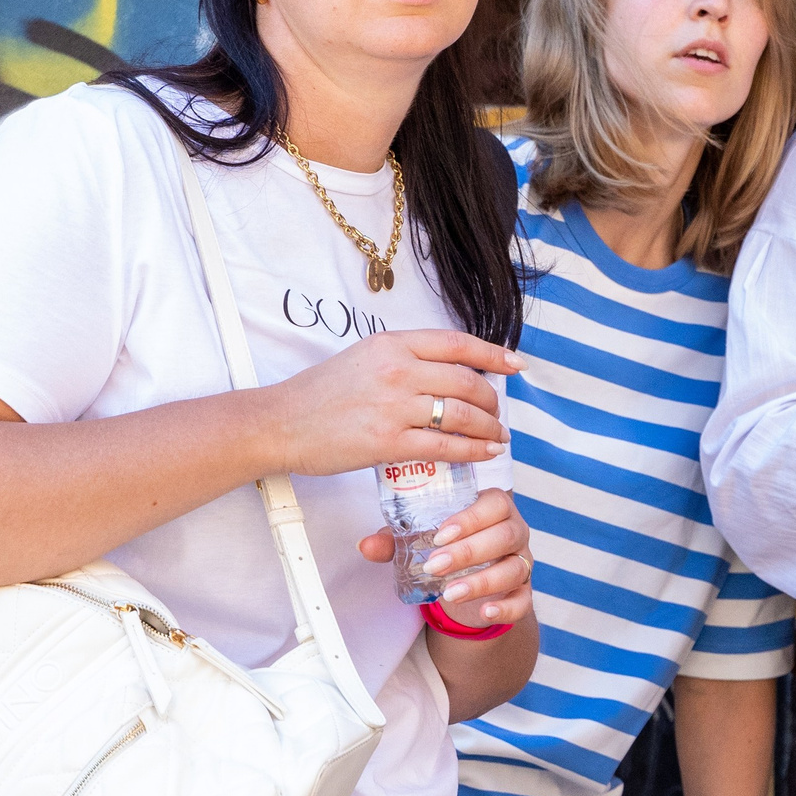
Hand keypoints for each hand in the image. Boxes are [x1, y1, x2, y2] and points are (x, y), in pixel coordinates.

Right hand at [263, 329, 520, 477]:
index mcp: (391, 343)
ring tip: (497, 436)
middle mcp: (397, 369)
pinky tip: (484, 452)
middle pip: (466, 380)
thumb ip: (403, 360)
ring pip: (462, 414)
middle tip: (498, 413)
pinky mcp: (388, 441)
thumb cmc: (319, 394)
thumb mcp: (363, 358)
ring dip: (488, 427)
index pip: (457, 343)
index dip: (494, 354)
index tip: (516, 366)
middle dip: (492, 400)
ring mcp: (394, 406)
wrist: (278, 423)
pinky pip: (445, 446)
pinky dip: (472, 450)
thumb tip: (447, 371)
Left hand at [356, 487, 535, 627]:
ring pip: (515, 569)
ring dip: (482, 581)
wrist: (468, 577)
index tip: (440, 535)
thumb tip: (365, 545)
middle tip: (434, 566)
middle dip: (469, 551)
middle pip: (505, 536)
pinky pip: (524, 601)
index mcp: (493, 508)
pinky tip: (485, 612)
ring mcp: (522, 562)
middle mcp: (514, 532)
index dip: (471, 518)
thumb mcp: (420, 540)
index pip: (494, 504)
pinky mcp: (523, 592)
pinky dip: (506, 608)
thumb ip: (395, 541)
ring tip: (449, 593)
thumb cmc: (447, 546)